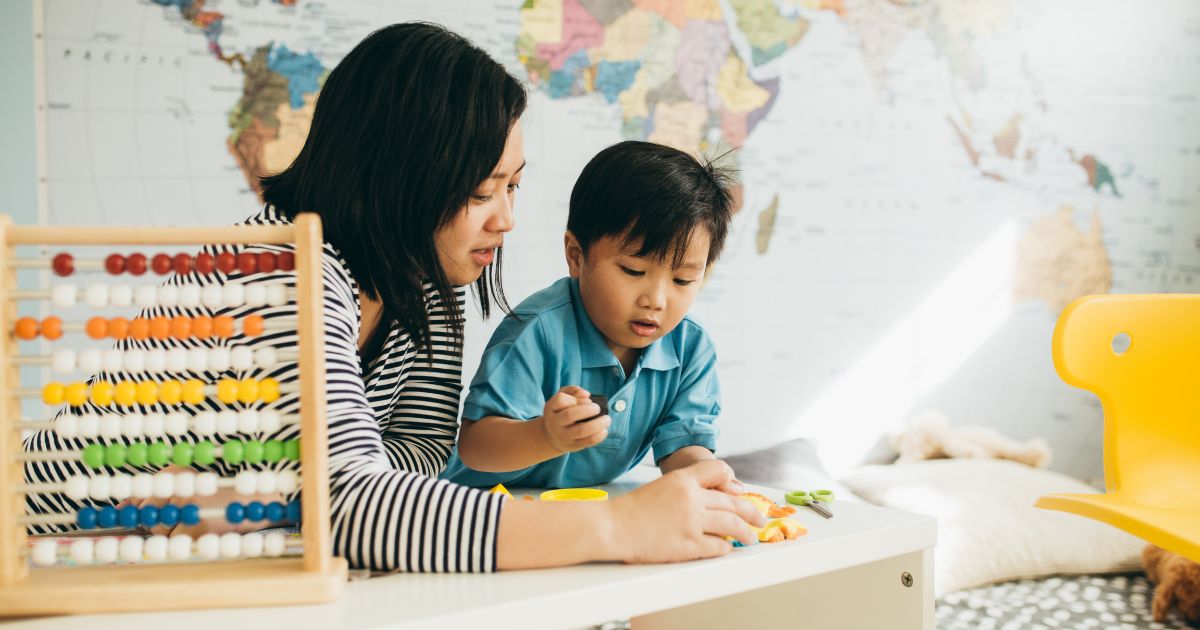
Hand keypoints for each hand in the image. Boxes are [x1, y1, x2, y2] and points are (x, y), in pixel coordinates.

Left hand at [121, 464, 284, 537]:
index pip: (137, 498)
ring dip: (174, 535)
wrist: (252, 506)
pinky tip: (204, 530)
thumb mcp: (184, 488)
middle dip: (161, 524)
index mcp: (174, 470)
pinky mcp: (196, 526)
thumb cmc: (214, 500)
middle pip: (146, 516)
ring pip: (159, 532)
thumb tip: (118, 508)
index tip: (151, 513)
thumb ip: (150, 497)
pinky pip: (175, 543)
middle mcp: (178, 482)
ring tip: (199, 522)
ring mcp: (187, 504)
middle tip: (189, 516)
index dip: (143, 510)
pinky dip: (187, 543)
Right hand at [538, 386, 610, 453]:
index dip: (576, 398)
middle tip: (597, 408)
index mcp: (550, 409)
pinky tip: (604, 430)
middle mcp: (554, 423)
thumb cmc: (561, 411)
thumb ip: (573, 390)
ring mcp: (563, 436)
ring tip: (607, 419)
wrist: (552, 436)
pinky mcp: (573, 446)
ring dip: (598, 423)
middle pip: (570, 414)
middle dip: (588, 409)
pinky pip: (588, 441)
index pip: (560, 400)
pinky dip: (600, 435)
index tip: (587, 400)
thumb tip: (586, 395)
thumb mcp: (562, 397)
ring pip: (582, 430)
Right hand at [605, 460, 765, 563]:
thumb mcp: (661, 487)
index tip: (739, 491)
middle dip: (750, 512)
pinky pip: (718, 546)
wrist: (612, 527)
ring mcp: (692, 522)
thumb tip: (710, 502)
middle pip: (732, 502)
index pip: (719, 470)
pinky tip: (726, 548)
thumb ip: (685, 490)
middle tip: (760, 518)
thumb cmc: (631, 510)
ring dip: (746, 532)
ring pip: (732, 525)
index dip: (732, 481)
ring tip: (751, 537)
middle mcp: (692, 498)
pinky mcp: (689, 545)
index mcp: (682, 479)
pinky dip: (725, 548)